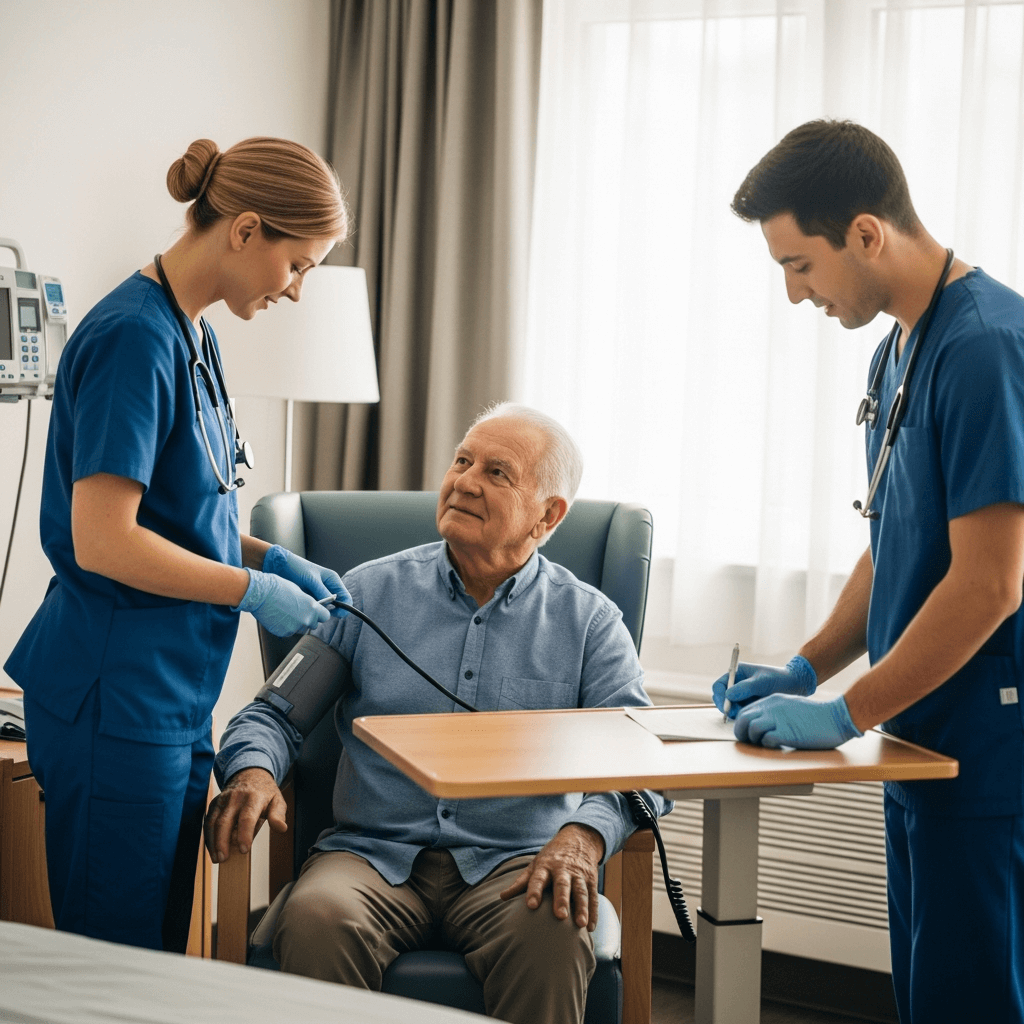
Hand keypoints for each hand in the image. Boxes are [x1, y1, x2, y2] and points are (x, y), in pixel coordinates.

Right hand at [203, 767, 287, 862]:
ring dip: (213, 842)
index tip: (244, 850)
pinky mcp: (214, 803)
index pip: (247, 818)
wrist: (250, 774)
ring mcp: (223, 800)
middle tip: (223, 859)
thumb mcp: (277, 800)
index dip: (244, 834)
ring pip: (213, 822)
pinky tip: (212, 849)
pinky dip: (208, 837)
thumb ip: (278, 815)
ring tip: (216, 859)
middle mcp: (235, 798)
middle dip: (222, 842)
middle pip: (225, 821)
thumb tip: (282, 828)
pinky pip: (208, 821)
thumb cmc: (265, 792)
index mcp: (254, 797)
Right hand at [233, 568, 330, 636]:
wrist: (261, 594)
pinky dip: (285, 627)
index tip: (317, 612)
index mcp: (312, 607)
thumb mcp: (299, 592)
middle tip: (297, 611)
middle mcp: (306, 619)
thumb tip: (311, 608)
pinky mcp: (284, 633)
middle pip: (313, 624)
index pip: (325, 616)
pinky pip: (288, 632)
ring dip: (297, 624)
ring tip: (286, 613)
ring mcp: (295, 627)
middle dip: (308, 619)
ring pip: (301, 629)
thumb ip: (308, 603)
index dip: (321, 614)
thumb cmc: (278, 588)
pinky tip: (278, 617)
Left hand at [263, 545, 349, 613]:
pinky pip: (315, 609)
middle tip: (317, 611)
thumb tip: (332, 606)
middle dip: (329, 611)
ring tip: (307, 608)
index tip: (333, 614)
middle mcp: (328, 588)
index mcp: (333, 580)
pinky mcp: (309, 599)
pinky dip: (311, 611)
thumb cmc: (297, 568)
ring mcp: (319, 594)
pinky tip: (303, 609)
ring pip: (325, 609)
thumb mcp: (311, 579)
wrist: (279, 566)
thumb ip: (322, 592)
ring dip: (318, 612)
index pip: (346, 598)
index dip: (343, 608)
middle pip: (337, 606)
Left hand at [499, 823, 604, 930]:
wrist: (578, 839)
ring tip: (581, 924)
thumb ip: (521, 882)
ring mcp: (579, 874)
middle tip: (560, 916)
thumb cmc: (551, 857)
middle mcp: (563, 869)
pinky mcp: (592, 880)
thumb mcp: (536, 864)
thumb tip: (502, 897)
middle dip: (562, 900)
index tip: (531, 905)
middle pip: (563, 884)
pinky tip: (591, 927)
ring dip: (582, 908)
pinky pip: (593, 897)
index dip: (535, 891)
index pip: (539, 879)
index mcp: (546, 866)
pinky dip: (593, 912)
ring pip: (581, 892)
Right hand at [713, 654, 816, 717]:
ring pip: (731, 708)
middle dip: (727, 707)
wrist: (795, 686)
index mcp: (737, 673)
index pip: (719, 685)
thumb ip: (745, 688)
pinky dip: (744, 715)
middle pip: (722, 698)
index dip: (719, 695)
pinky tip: (754, 714)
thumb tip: (728, 695)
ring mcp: (742, 696)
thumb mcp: (763, 682)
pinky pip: (740, 713)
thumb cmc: (779, 679)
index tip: (726, 705)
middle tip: (736, 713)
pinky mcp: (749, 705)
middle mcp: (737, 685)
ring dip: (736, 712)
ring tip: (750, 712)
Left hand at [733, 693, 861, 749]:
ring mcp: (778, 719)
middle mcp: (771, 707)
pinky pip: (767, 740)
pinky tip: (779, 746)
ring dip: (755, 740)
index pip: (745, 711)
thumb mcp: (790, 706)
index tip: (748, 734)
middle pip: (742, 718)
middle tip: (750, 742)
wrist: (836, 717)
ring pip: (751, 728)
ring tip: (766, 744)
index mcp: (771, 700)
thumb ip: (774, 712)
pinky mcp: (787, 732)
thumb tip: (760, 725)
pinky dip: (769, 746)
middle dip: (742, 733)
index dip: (743, 724)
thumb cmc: (816, 715)